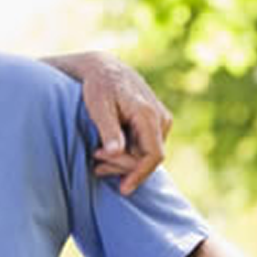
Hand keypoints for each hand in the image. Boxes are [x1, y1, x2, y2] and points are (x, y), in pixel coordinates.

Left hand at [45, 51, 172, 194]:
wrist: (104, 68)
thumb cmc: (98, 86)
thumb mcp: (98, 106)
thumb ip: (108, 129)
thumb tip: (114, 152)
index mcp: (149, 114)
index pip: (153, 155)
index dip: (139, 174)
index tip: (124, 189)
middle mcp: (161, 118)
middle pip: (148, 157)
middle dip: (122, 166)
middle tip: (96, 165)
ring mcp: (161, 120)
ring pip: (147, 154)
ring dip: (123, 161)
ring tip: (96, 159)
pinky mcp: (156, 122)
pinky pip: (146, 146)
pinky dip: (127, 153)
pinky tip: (106, 153)